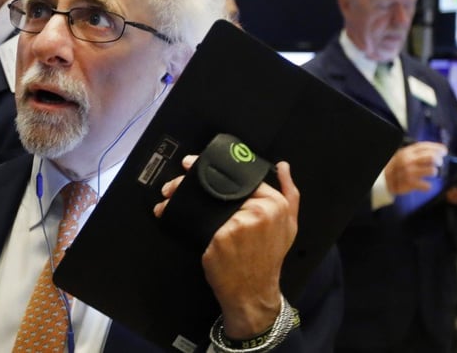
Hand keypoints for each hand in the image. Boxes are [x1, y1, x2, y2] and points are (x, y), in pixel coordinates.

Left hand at [154, 156, 295, 338]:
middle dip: (192, 180)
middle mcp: (259, 212)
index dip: (217, 168)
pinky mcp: (221, 237)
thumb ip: (288, 193)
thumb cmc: (268, 258)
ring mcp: (239, 224)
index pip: (242, 176)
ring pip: (204, 200)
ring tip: (169, 196)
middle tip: (176, 182)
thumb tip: (283, 166)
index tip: (194, 164)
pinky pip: (197, 219)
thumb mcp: (288, 225)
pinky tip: (168, 212)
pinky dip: (178, 214)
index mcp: (276, 205)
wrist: (253, 293)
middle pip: (220, 186)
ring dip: (181, 195)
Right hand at [384, 141, 445, 194]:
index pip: (424, 147)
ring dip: (434, 171)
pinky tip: (426, 185)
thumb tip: (435, 151)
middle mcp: (408, 160)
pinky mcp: (410, 183)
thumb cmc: (396, 168)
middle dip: (438, 159)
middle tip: (440, 162)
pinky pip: (426, 186)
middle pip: (430, 157)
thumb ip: (415, 153)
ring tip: (432, 172)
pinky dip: (427, 186)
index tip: (444, 150)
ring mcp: (409, 172)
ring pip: (432, 170)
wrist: (382, 181)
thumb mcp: (403, 156)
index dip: (436, 147)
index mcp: (406, 152)